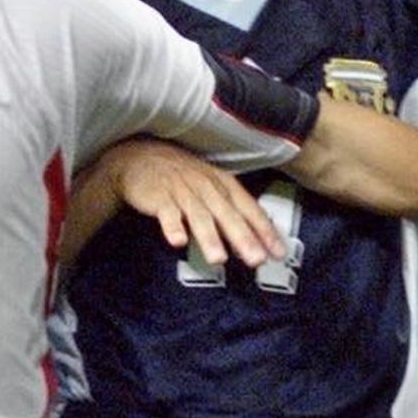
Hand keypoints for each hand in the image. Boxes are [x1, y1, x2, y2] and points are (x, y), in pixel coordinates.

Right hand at [97, 138, 287, 267]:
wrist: (140, 158)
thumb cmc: (182, 177)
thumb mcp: (211, 186)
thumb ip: (232, 210)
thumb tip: (258, 237)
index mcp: (223, 184)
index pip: (249, 209)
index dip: (264, 231)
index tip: (278, 252)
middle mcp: (206, 187)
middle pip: (228, 214)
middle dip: (243, 238)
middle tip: (255, 260)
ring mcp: (182, 191)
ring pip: (199, 216)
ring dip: (209, 237)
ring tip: (219, 259)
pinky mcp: (159, 196)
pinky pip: (167, 212)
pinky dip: (172, 226)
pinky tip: (177, 241)